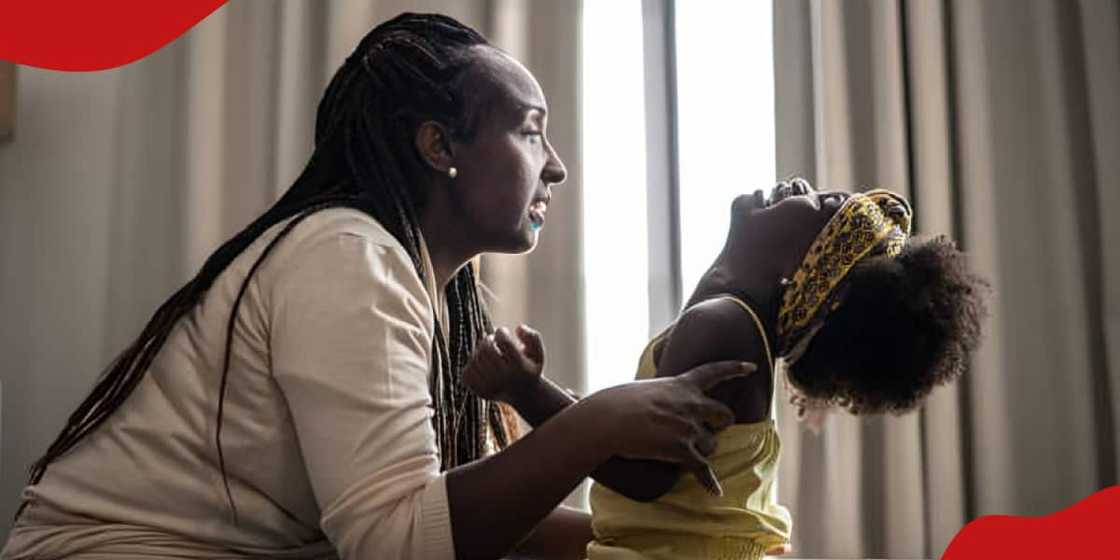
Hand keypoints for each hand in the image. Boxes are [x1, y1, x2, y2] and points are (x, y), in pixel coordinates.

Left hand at [464, 324, 544, 403]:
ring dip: (479, 351)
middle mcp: (505, 378)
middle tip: (493, 341)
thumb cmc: (529, 367)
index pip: (504, 342)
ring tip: (488, 352)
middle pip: (487, 349)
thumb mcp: (538, 352)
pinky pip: (467, 372)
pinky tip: (482, 364)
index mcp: (520, 367)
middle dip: (488, 339)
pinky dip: (472, 364)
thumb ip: (532, 336)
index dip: (501, 332)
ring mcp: (490, 386)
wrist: (524, 394)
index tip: (503, 333)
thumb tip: (518, 328)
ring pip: (475, 359)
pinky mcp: (479, 391)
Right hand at [586, 360, 755, 495]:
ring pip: (711, 445)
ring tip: (683, 454)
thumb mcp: (645, 389)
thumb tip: (660, 408)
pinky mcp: (681, 450)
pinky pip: (702, 469)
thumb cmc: (616, 402)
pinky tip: (714, 491)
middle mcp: (691, 404)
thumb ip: (662, 395)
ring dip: (702, 451)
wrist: (607, 419)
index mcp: (681, 384)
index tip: (752, 368)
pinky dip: (708, 481)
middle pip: (724, 415)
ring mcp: (688, 428)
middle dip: (720, 424)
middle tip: (711, 430)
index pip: (714, 371)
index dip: (735, 368)